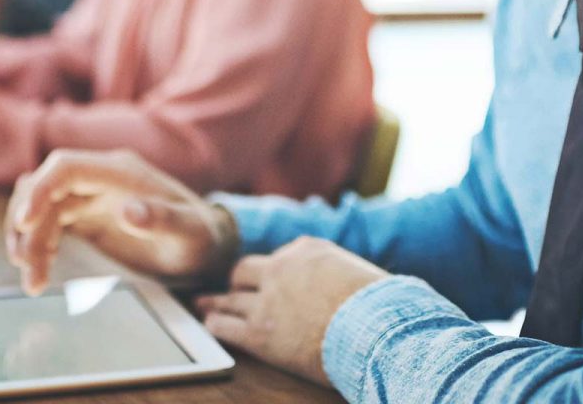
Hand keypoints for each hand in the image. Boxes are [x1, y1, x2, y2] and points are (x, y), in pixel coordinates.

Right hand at [5, 150, 239, 295]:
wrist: (206, 244)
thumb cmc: (199, 236)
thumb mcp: (188, 231)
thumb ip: (161, 218)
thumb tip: (128, 210)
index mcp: (121, 171)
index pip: (66, 166)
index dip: (40, 190)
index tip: (23, 225)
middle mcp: (102, 177)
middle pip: (46, 187)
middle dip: (28, 223)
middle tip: (24, 265)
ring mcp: (93, 195)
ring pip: (44, 207)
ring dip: (29, 240)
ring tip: (32, 281)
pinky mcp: (88, 215)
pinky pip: (51, 223)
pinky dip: (40, 245)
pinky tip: (41, 272)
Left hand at [196, 237, 389, 385]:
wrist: (376, 328)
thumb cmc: (379, 305)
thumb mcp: (355, 271)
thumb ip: (333, 272)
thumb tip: (336, 284)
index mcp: (305, 249)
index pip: (278, 258)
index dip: (272, 273)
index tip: (266, 280)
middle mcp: (280, 268)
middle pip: (244, 271)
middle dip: (237, 281)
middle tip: (228, 288)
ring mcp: (267, 300)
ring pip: (230, 297)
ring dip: (216, 301)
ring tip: (203, 303)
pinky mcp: (260, 333)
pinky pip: (226, 325)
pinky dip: (216, 323)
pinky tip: (210, 323)